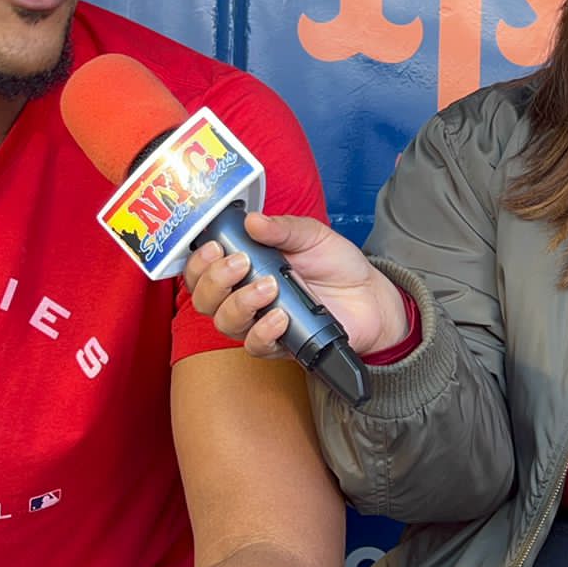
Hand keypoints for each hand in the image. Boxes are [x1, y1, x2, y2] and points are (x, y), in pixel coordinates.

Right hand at [182, 212, 409, 357]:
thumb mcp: (312, 235)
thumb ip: (283, 228)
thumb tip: (252, 220)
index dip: (198, 262)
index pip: (202, 270)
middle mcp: (244, 296)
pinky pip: (256, 346)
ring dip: (240, 304)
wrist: (369, 297)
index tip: (214, 247)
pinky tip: (280, 316)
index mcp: (244, 266)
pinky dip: (264, 331)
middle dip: (214, 280)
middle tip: (240, 263)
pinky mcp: (279, 344)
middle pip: (205, 299)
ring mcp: (259, 322)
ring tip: (269, 287)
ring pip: (225, 323)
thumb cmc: (336, 265)